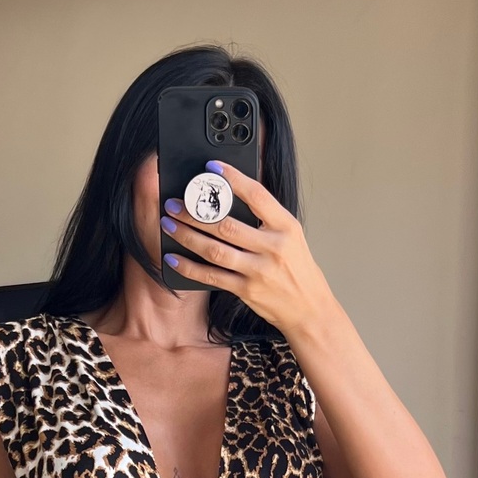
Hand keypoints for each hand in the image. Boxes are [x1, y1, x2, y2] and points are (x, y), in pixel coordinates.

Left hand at [160, 160, 336, 339]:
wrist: (309, 309)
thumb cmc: (298, 269)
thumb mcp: (291, 236)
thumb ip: (267, 218)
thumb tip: (234, 193)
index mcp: (286, 227)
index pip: (257, 195)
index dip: (233, 179)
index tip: (212, 168)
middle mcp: (273, 248)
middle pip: (227, 225)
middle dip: (195, 212)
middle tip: (174, 203)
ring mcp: (259, 271)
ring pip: (215, 250)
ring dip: (187, 236)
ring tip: (169, 224)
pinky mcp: (247, 291)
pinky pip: (212, 277)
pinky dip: (189, 267)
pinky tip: (174, 258)